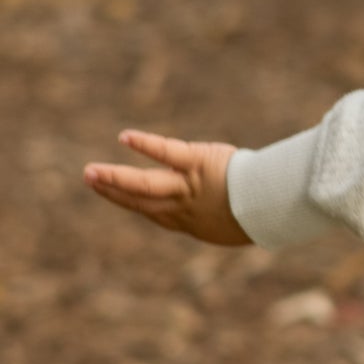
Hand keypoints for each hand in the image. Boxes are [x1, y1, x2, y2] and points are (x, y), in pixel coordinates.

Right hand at [84, 131, 251, 244]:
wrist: (274, 209)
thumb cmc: (267, 216)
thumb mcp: (245, 226)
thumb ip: (234, 218)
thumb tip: (246, 217)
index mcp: (193, 223)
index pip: (156, 214)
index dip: (134, 205)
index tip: (117, 196)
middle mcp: (184, 207)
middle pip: (141, 201)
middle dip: (113, 192)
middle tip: (90, 179)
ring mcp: (188, 186)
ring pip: (144, 185)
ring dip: (114, 178)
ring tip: (91, 172)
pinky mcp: (197, 163)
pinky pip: (167, 153)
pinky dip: (146, 145)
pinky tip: (125, 137)